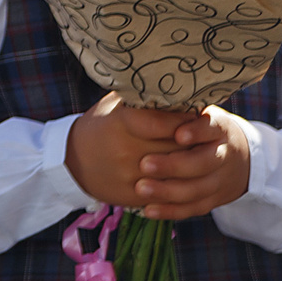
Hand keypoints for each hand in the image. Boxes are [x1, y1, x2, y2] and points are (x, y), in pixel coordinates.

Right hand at [65, 93, 206, 207]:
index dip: (186, 119)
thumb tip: (171, 84)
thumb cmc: (99, 128)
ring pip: (177, 173)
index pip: (164, 122)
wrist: (71, 163)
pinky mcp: (135, 196)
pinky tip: (192, 175)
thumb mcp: (112, 107)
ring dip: (195, 165)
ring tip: (205, 154)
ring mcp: (130, 176)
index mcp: (119, 124)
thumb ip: (139, 99)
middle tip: (211, 134)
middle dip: (197, 141)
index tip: (200, 114)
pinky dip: (183, 184)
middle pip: (176, 147)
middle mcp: (125, 150)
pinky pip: (169, 193)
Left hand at [132, 104, 253, 220]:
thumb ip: (170, 106)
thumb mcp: (191, 110)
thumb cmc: (196, 124)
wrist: (234, 153)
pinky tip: (148, 210)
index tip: (178, 134)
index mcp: (217, 126)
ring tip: (140, 188)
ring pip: (197, 189)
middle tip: (144, 164)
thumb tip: (138, 90)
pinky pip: (194, 208)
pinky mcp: (214, 199)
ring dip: (168, 191)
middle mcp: (223, 153)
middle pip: (204, 162)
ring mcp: (220, 179)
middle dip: (175, 165)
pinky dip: (171, 210)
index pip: (210, 127)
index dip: (196, 131)